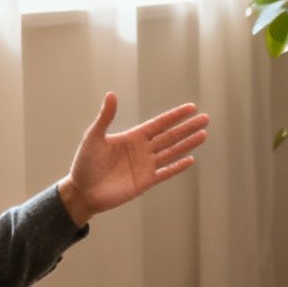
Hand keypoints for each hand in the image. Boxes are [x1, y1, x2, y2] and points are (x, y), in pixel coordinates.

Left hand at [57, 94, 209, 225]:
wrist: (82, 191)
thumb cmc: (84, 163)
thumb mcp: (93, 137)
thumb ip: (105, 117)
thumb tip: (112, 95)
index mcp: (133, 137)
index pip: (159, 124)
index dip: (175, 116)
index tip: (191, 108)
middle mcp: (142, 149)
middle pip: (170, 136)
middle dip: (188, 127)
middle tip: (205, 118)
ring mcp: (145, 166)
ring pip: (172, 152)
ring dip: (188, 144)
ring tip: (203, 134)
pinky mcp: (146, 181)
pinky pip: (166, 172)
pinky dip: (178, 166)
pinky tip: (190, 160)